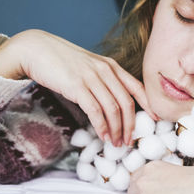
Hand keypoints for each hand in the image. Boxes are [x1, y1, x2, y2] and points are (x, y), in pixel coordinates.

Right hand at [0, 29, 156, 145]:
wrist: (38, 50)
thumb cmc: (65, 62)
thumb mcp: (91, 67)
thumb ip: (105, 81)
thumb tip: (115, 104)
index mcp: (112, 67)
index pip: (137, 88)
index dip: (149, 105)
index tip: (156, 119)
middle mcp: (106, 72)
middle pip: (127, 103)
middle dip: (131, 125)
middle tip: (129, 141)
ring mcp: (92, 78)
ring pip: (113, 110)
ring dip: (116, 130)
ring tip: (116, 143)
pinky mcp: (77, 87)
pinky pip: (95, 111)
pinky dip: (102, 126)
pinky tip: (103, 135)